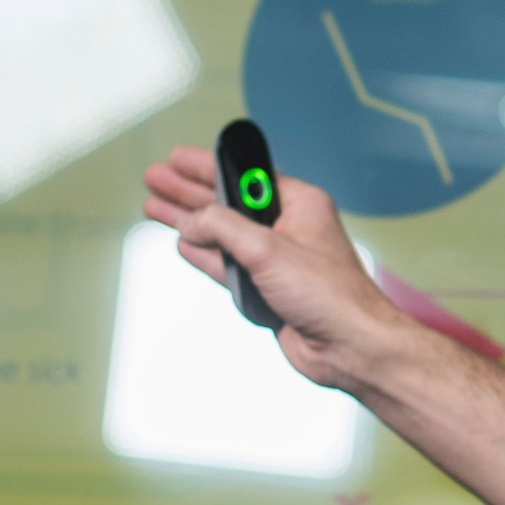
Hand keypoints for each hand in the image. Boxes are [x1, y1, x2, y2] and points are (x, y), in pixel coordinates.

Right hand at [141, 144, 405, 391]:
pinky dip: (203, 254)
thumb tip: (191, 223)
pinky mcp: (267, 289)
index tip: (178, 158)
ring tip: (155, 206)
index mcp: (301, 204)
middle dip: (189, 191)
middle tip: (156, 178)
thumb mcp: (268, 249)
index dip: (208, 166)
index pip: (246, 176)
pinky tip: (182, 241)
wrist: (349, 346)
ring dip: (189, 222)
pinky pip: (227, 265)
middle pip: (227, 202)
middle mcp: (289, 228)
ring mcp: (276, 260)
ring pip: (222, 235)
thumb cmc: (330, 294)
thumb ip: (223, 229)